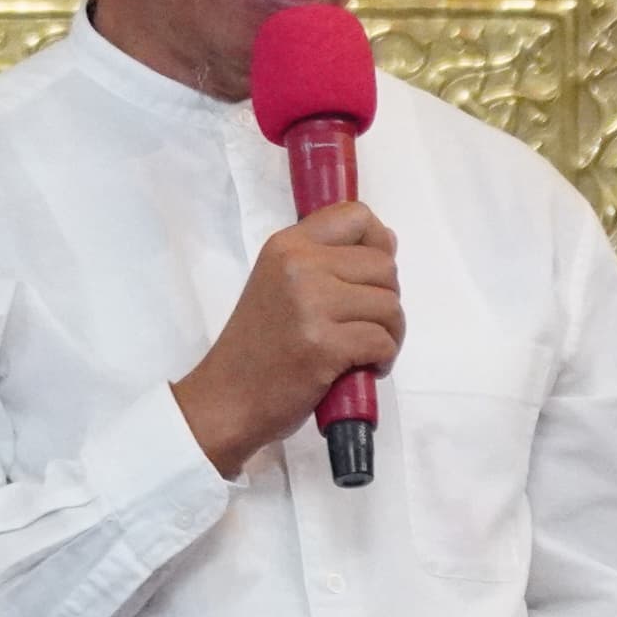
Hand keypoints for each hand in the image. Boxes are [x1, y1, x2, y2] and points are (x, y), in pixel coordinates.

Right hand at [173, 201, 402, 476]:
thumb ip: (325, 262)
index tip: (369, 278)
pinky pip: (383, 341)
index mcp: (287, 245)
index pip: (357, 216)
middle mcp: (299, 265)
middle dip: (386, 300)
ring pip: (390, 305)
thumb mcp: (280, 284)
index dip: (378, 245)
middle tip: (363, 327)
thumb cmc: (258, 348)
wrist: (226, 400)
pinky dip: (383, 359)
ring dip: (389, 334)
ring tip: (363, 352)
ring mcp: (311, 304)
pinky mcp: (324, 345)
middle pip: (384, 266)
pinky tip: (361, 369)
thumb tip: (388, 245)